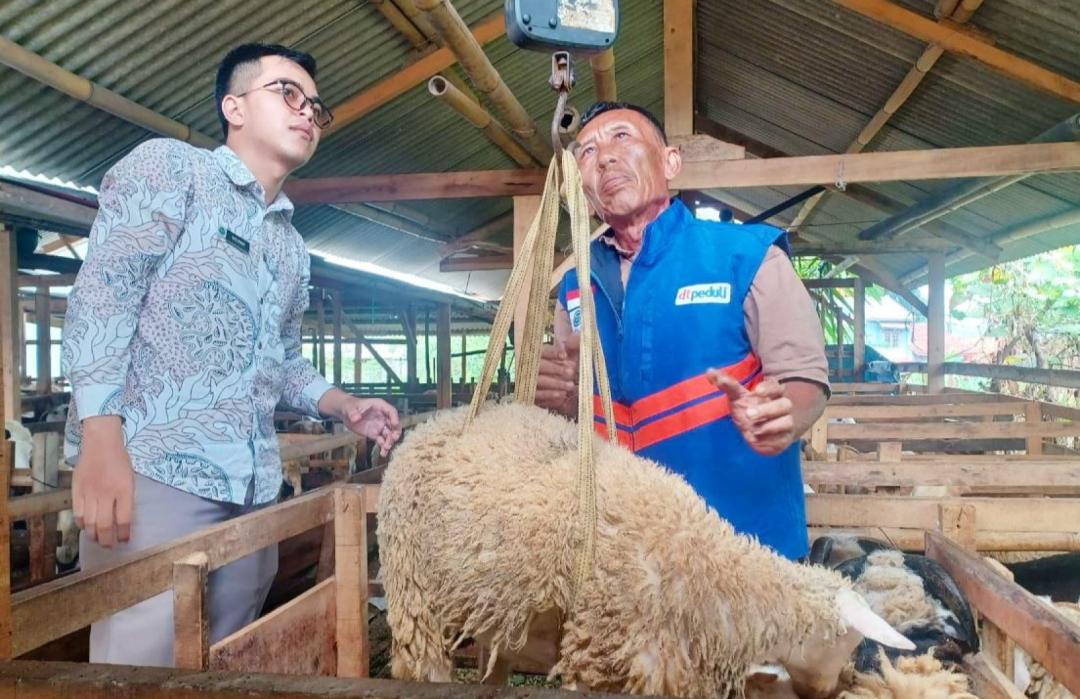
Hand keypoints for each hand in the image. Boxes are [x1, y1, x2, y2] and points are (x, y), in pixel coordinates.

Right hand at [72, 416, 134, 547]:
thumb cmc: (120, 461)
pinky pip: (77, 513)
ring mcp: (89, 493)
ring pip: (89, 522)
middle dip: (107, 540)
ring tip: (98, 540)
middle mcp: (106, 494)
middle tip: (109, 546)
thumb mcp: (130, 479)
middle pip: (104, 525)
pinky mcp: (76, 491)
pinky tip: (86, 527)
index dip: (123, 533)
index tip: (124, 540)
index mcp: (124, 490)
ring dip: (93, 535)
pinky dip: (81, 524)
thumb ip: (127, 499)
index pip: (124, 519)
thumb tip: (123, 521)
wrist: (101, 444)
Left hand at [340, 397, 401, 455]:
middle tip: (393, 439)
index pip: (391, 411)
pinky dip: (383, 447)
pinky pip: (381, 441)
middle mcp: (382, 417)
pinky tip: (383, 453)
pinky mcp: (374, 434)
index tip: (395, 424)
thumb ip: (353, 412)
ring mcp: (379, 426)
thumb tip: (356, 418)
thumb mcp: (350, 407)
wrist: (345, 414)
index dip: (395, 417)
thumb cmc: (350, 406)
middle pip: (394, 424)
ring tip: (386, 448)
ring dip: (389, 441)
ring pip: (388, 435)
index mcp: (380, 407)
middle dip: (395, 432)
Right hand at [536, 333, 579, 415]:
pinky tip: (562, 395)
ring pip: (539, 380)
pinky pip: (537, 395)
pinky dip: (549, 394)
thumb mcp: (573, 352)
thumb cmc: (569, 366)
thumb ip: (575, 343)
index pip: (542, 350)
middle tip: (571, 372)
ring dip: (556, 383)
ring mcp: (529, 380)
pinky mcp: (530, 395)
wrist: (567, 391)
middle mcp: (531, 365)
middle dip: (556, 368)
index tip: (565, 355)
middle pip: (540, 365)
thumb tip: (577, 336)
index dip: (553, 352)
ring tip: (571, 385)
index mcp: (539, 352)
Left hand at [708, 371, 795, 455]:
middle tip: (749, 414)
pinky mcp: (786, 437)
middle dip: (767, 409)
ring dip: (770, 425)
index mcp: (772, 393)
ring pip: (787, 421)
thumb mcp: (737, 397)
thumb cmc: (748, 409)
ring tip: (753, 429)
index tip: (756, 391)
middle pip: (785, 404)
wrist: (760, 434)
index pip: (775, 386)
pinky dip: (770, 438)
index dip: (768, 388)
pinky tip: (758, 438)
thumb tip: (709, 371)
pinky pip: (783, 437)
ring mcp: (787, 422)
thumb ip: (727, 385)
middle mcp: (783, 406)